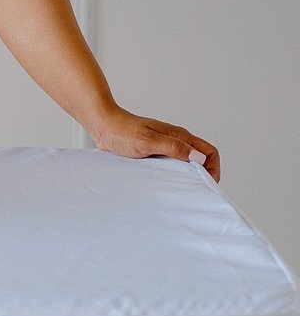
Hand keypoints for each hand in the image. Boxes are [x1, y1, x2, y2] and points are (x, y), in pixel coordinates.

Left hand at [90, 107, 219, 182]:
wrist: (102, 125)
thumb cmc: (122, 130)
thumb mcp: (148, 141)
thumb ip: (173, 147)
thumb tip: (198, 157)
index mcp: (178, 135)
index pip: (209, 151)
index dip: (213, 168)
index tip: (207, 183)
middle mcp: (175, 140)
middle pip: (200, 159)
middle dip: (203, 175)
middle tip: (196, 190)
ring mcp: (164, 146)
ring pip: (186, 163)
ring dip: (188, 176)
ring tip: (181, 189)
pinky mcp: (154, 152)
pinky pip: (171, 165)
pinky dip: (173, 175)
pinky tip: (165, 184)